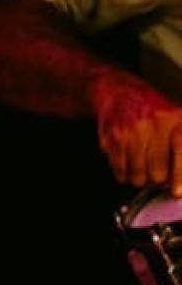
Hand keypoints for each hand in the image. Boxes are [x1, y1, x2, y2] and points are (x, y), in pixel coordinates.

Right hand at [95, 72, 180, 195]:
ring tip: (143, 167)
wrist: (119, 92)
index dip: (179, 175)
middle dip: (158, 179)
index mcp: (175, 119)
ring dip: (141, 178)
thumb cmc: (155, 112)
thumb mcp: (179, 121)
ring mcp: (128, 131)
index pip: (180, 149)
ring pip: (137, 176)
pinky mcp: (110, 138)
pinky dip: (124, 173)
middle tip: (159, 172)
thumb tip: (181, 183)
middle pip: (157, 173)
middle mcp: (151, 124)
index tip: (176, 193)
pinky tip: (129, 163)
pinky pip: (119, 170)